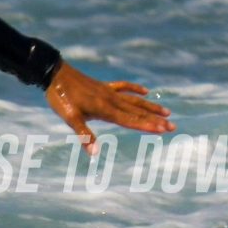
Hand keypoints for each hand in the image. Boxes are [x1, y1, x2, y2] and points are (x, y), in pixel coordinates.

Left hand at [44, 62, 174, 153]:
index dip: (147, 125)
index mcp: (105, 109)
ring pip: (135, 100)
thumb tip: (95, 153)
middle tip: (172, 126)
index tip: (163, 129)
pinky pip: (124, 87)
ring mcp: (109, 92)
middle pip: (137, 111)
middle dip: (155, 119)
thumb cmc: (61, 98)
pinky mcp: (103, 87)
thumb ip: (84, 135)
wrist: (55, 74)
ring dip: (151, 107)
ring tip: (167, 111)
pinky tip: (145, 91)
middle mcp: (111, 100)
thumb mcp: (70, 118)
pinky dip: (135, 89)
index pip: (130, 120)